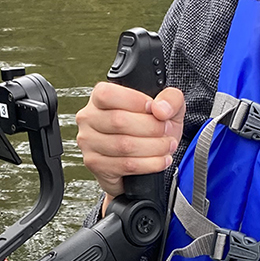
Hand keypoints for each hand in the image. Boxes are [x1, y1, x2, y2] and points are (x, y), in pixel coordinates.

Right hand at [75, 81, 185, 197]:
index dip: (137, 102)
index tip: (155, 110)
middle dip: (151, 128)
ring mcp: (89, 142)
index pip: (109, 95)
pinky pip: (125, 165)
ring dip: (153, 147)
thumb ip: (171, 98)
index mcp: (100, 97)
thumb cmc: (149, 129)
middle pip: (119, 121)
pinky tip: (160, 160)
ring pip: (123, 145)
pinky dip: (149, 164)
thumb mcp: (166, 108)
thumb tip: (160, 109)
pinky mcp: (95, 164)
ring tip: (167, 146)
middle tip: (166, 131)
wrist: (142, 163)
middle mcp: (89, 118)